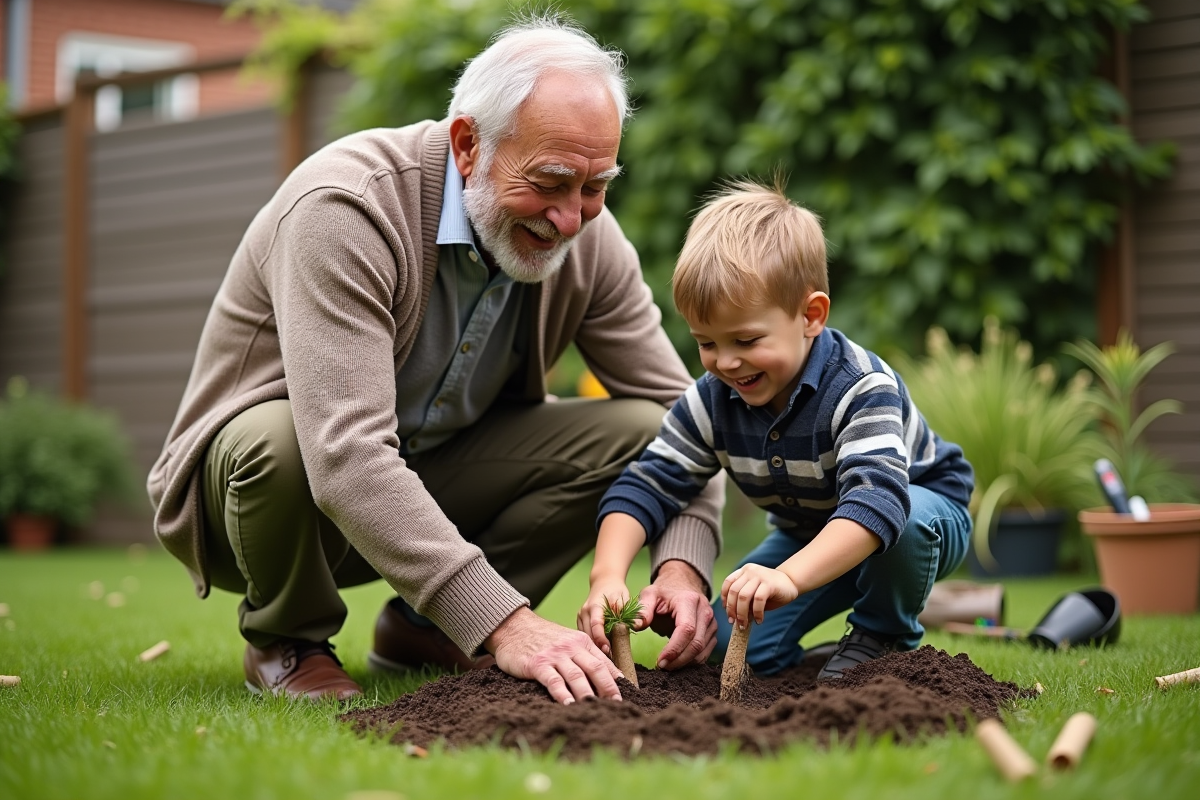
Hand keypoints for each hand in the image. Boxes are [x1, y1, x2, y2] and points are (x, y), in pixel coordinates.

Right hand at [485, 607, 623, 704]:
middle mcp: (571, 647)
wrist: (513, 626)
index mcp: (581, 642)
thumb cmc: (542, 638)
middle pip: (595, 669)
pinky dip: (563, 694)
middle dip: (608, 689)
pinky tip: (569, 706)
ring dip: (588, 694)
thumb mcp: (567, 641)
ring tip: (598, 710)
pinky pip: (554, 681)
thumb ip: (584, 656)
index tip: (627, 695)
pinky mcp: (538, 664)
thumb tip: (608, 676)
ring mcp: (555, 655)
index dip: (616, 680)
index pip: (604, 662)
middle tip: (617, 705)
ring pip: (577, 676)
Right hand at [577, 580, 632, 654]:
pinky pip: (584, 636)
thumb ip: (627, 612)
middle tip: (609, 660)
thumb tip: (636, 625)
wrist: (604, 582)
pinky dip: (591, 644)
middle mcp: (584, 612)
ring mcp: (580, 617)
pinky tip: (600, 652)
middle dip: (597, 647)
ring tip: (605, 659)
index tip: (608, 649)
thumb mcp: (624, 598)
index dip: (601, 638)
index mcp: (594, 606)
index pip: (596, 625)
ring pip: (585, 637)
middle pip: (588, 634)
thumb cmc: (616, 591)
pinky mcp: (580, 622)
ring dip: (594, 647)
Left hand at [637, 560, 716, 669]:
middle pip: (696, 643)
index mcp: (689, 600)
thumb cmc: (664, 593)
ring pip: (702, 651)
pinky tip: (678, 661)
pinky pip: (705, 653)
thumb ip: (643, 609)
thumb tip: (636, 626)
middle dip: (679, 660)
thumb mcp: (649, 594)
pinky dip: (692, 661)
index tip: (660, 661)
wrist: (681, 585)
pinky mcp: (712, 633)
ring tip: (668, 665)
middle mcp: (705, 612)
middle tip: (661, 666)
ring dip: (685, 663)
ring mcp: (711, 623)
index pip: (686, 629)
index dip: (674, 648)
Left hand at [720, 563, 798, 626]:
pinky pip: (758, 600)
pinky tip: (759, 620)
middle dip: (732, 610)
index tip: (728, 613)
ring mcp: (759, 576)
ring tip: (745, 625)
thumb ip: (745, 601)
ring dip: (742, 614)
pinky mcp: (769, 584)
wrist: (792, 583)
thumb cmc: (771, 591)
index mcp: (744, 571)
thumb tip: (734, 617)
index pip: (728, 584)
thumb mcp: (755, 594)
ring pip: (743, 596)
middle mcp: (749, 571)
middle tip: (736, 623)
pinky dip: (756, 613)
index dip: (725, 599)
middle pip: (734, 592)